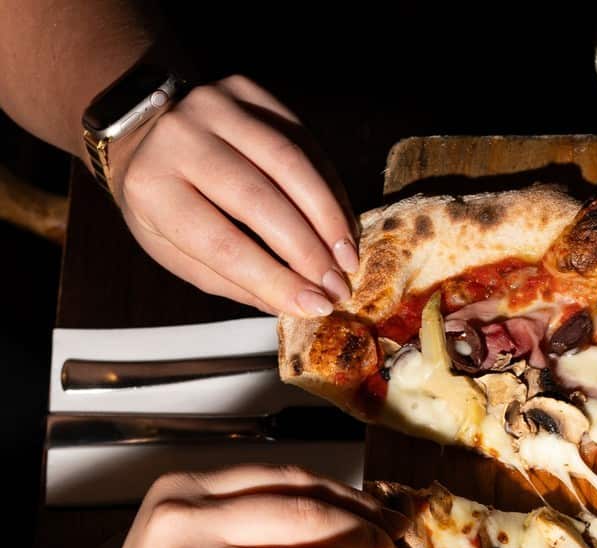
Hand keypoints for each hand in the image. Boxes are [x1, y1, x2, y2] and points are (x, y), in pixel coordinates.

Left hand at [108, 75, 357, 315]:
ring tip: (349, 258)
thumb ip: (236, 281)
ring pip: (289, 162)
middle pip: (259, 199)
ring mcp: (213, 104)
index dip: (276, 278)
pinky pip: (302, 139)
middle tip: (340, 286)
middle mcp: (177, 137)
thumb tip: (302, 303)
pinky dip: (330, 185)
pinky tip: (341, 222)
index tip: (318, 306)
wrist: (145, 133)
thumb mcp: (180, 254)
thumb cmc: (166, 207)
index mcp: (153, 188)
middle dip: (309, 250)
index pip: (222, 243)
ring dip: (329, 216)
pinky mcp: (245, 89)